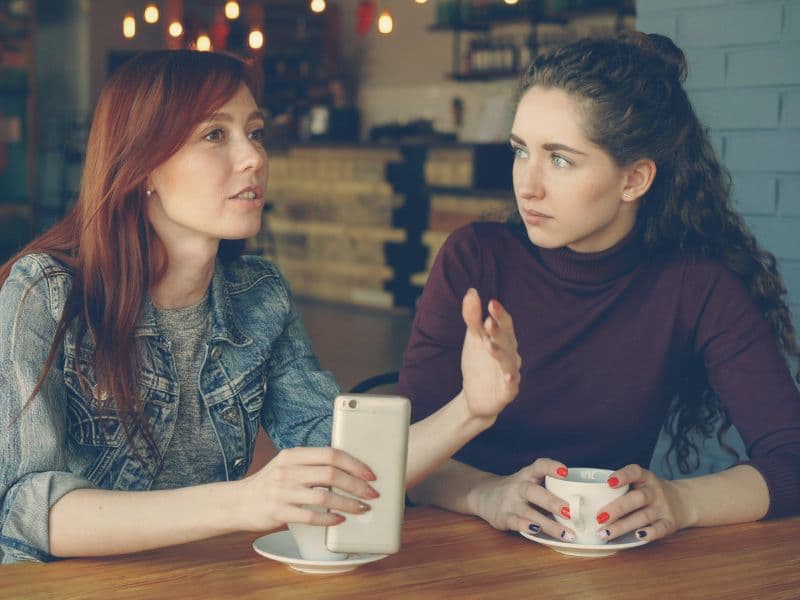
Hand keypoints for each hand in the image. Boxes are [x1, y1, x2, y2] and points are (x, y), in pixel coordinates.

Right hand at [235, 447, 378, 531]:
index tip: (370, 473)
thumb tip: (347, 470)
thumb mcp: (287, 465)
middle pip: (331, 473)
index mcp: (293, 454)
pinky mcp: (278, 512)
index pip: (330, 453)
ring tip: (362, 508)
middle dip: (357, 484)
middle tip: (371, 493)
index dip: (354, 463)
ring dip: (349, 503)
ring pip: (325, 496)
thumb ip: (311, 464)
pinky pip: (311, 516)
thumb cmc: (269, 484)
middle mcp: (288, 470)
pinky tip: (340, 520)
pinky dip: (329, 518)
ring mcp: (282, 491)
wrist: (237, 502)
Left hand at [460, 288, 520, 420]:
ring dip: (501, 354)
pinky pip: (512, 386)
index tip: (491, 303)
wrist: (475, 395)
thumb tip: (472, 291)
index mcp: (503, 338)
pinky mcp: (508, 392)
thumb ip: (473, 317)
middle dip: (498, 332)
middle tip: (488, 322)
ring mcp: (510, 372)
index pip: (504, 323)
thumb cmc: (478, 361)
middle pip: (507, 340)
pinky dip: (511, 381)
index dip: (499, 314)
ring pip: (509, 362)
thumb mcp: (473, 338)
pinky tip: (509, 377)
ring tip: (490, 346)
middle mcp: (510, 353)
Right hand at [470, 458, 574, 539]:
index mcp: (527, 474)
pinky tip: (539, 532)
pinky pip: (517, 523)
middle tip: (571, 512)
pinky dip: (528, 527)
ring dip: (549, 524)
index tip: (566, 472)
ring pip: (529, 512)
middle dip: (553, 502)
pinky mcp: (504, 517)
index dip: (552, 467)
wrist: (483, 494)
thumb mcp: (530, 480)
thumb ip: (550, 486)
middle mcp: (518, 486)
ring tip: (568, 534)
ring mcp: (510, 502)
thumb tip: (585, 501)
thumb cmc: (517, 489)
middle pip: (534, 491)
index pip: (539, 466)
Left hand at [594, 464, 689, 542]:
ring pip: (643, 517)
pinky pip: (660, 529)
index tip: (608, 482)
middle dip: (617, 508)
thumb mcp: (639, 483)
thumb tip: (587, 499)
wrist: (683, 501)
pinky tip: (636, 536)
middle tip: (599, 517)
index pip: (635, 472)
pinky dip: (649, 533)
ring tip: (605, 533)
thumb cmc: (650, 492)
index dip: (622, 476)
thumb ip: (621, 488)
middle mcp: (655, 491)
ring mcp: (663, 508)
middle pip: (637, 498)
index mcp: (646, 478)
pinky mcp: (669, 523)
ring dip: (623, 526)